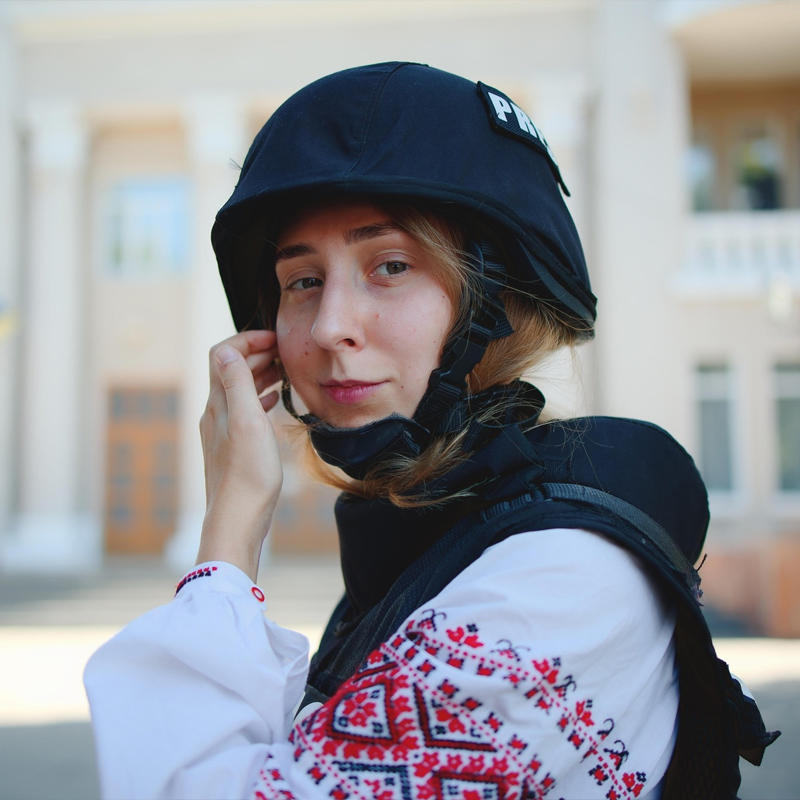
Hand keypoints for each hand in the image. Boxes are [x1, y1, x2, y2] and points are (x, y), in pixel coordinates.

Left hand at [197, 330, 282, 581]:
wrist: (238, 520)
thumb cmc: (248, 475)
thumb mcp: (247, 422)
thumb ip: (237, 384)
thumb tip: (225, 349)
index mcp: (218, 404)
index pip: (222, 354)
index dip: (247, 340)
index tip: (275, 339)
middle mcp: (215, 414)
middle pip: (230, 370)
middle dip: (256, 354)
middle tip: (286, 352)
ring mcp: (223, 431)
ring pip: (238, 390)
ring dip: (259, 374)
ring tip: (285, 371)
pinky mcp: (233, 447)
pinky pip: (244, 411)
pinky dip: (259, 398)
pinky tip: (275, 402)